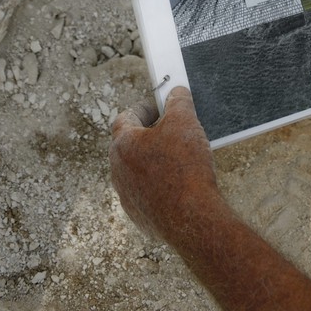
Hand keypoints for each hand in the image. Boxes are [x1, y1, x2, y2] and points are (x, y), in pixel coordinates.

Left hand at [110, 87, 218, 242]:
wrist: (192, 218)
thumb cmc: (185, 166)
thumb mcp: (185, 121)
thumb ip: (178, 101)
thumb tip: (176, 93)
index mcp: (122, 145)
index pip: (125, 117)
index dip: (143, 108)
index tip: (160, 107)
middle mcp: (118, 171)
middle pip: (130, 144)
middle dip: (150, 134)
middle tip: (172, 129)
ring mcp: (127, 197)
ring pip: (137, 171)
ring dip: (154, 161)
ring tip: (180, 157)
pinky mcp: (140, 216)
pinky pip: (147, 193)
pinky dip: (160, 185)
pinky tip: (181, 183)